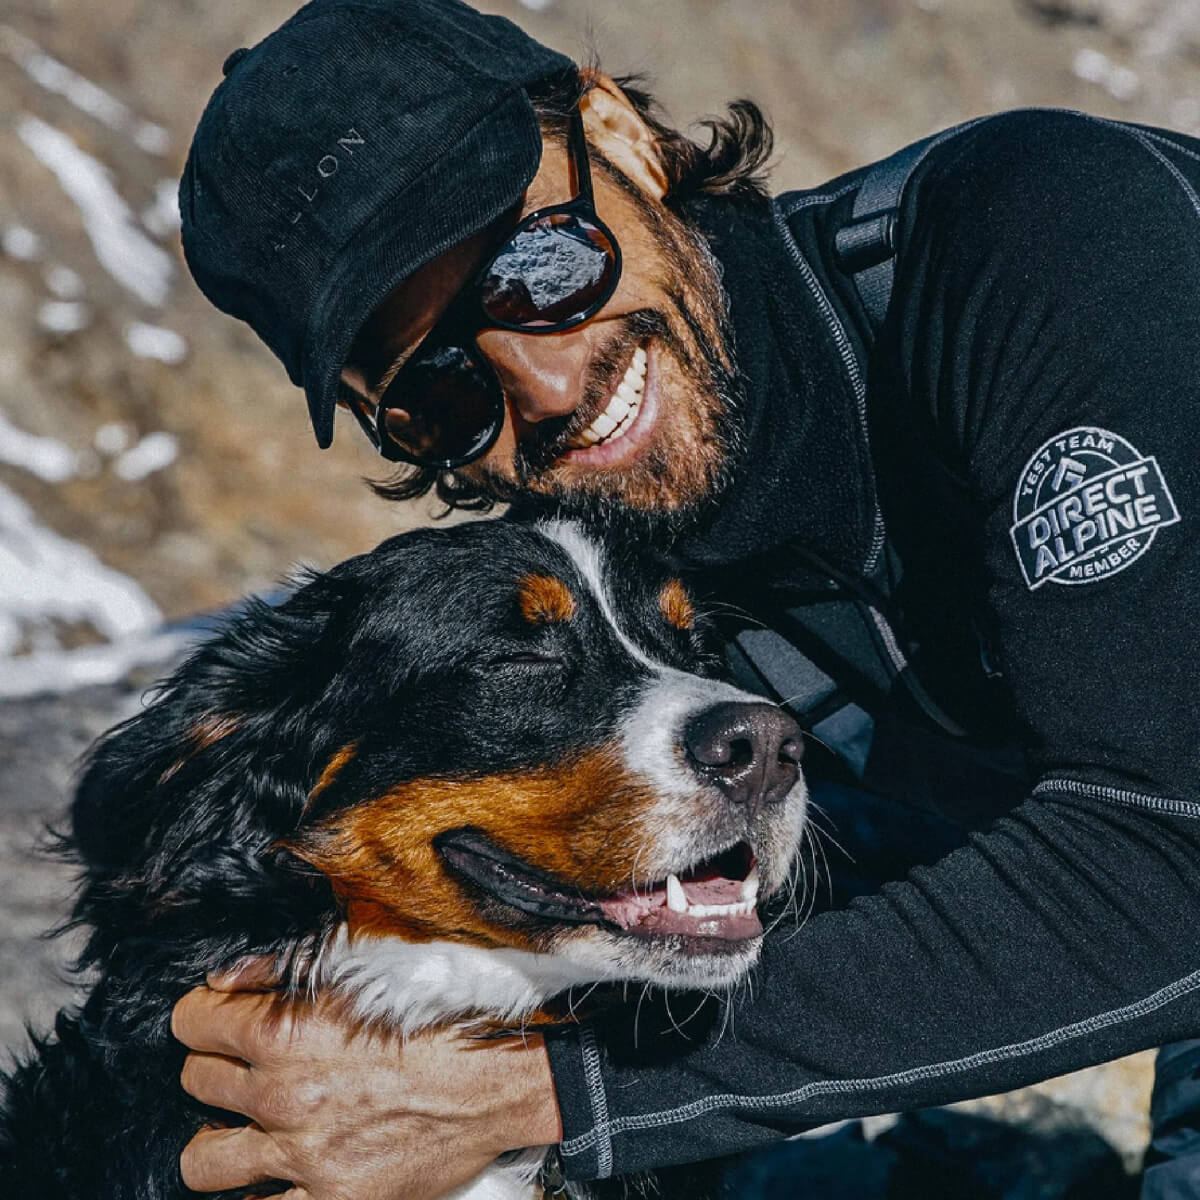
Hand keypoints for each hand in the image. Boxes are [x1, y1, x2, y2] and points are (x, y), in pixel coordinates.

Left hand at [171, 965, 562, 1199]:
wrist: (493, 1081)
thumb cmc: (433, 1019)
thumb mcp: (361, 972)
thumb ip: (277, 970)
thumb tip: (219, 981)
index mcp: (283, 1030)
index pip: (190, 1023)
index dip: (204, 1018)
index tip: (221, 1022)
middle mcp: (280, 1094)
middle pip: (194, 1083)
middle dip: (216, 1069)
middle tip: (248, 1069)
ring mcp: (300, 1155)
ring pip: (201, 1160)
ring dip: (220, 1140)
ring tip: (249, 1130)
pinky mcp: (329, 1199)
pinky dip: (260, 1196)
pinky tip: (277, 1177)